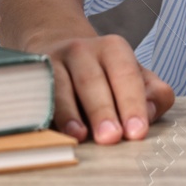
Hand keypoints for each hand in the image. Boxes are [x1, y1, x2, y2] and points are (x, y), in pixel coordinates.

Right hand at [27, 30, 175, 143]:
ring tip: (80, 136)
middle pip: (92, 81)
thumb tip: (150, 113)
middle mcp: (82, 50)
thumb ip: (152, 93)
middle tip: (111, 137)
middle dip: (102, 110)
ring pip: (61, 86)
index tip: (137, 132)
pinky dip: (44, 112)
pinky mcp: (32, 76)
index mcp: (114, 49)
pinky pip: (38, 95)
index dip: (132, 104)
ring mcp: (53, 61)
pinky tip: (50, 131)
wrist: (60, 48)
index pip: (126, 75)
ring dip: (70, 113)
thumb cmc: (105, 74)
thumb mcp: (135, 76)